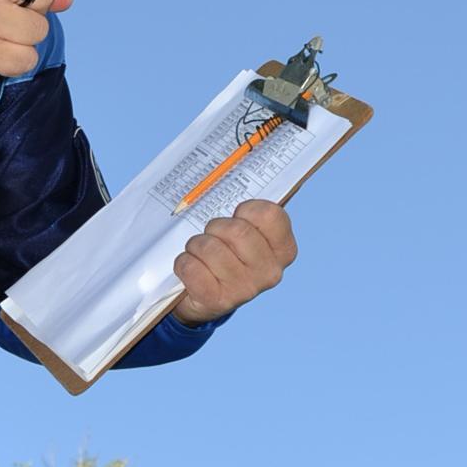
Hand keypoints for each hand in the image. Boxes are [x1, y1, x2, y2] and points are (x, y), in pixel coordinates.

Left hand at [171, 199, 297, 324]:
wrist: (202, 296)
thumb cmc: (224, 252)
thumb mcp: (241, 231)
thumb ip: (248, 210)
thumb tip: (238, 166)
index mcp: (282, 250)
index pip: (270, 214)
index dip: (246, 210)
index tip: (238, 217)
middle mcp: (270, 272)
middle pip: (236, 230)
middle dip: (214, 228)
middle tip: (212, 238)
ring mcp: (245, 289)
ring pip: (209, 247)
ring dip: (195, 246)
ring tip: (199, 255)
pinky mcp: (217, 301)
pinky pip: (191, 267)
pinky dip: (183, 264)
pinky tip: (191, 270)